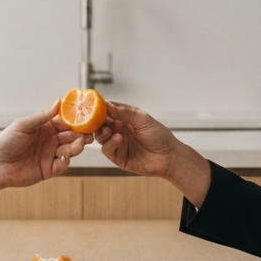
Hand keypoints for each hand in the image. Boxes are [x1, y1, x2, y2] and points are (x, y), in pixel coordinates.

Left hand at [0, 100, 91, 204]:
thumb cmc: (6, 141)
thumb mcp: (24, 125)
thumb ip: (42, 116)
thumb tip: (58, 102)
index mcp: (46, 127)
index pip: (65, 122)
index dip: (76, 120)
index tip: (86, 117)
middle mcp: (51, 140)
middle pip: (71, 136)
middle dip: (81, 134)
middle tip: (90, 133)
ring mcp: (51, 155)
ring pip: (70, 150)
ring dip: (77, 147)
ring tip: (81, 144)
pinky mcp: (49, 169)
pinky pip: (62, 165)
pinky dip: (65, 161)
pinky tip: (64, 157)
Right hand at [95, 101, 210, 206]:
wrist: (168, 157)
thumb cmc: (158, 135)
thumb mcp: (142, 119)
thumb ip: (124, 112)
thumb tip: (106, 104)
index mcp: (124, 118)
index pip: (107, 110)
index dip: (99, 108)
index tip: (91, 106)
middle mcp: (118, 129)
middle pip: (100, 124)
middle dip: (96, 122)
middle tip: (95, 120)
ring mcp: (117, 143)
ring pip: (100, 136)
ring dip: (101, 133)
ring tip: (109, 131)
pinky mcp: (118, 157)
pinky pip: (107, 149)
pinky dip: (109, 143)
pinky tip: (117, 139)